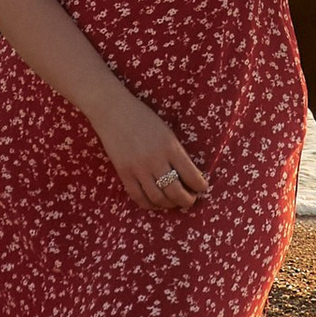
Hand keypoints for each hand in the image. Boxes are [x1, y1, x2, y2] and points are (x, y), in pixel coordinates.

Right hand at [101, 95, 210, 215]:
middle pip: (176, 192)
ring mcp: (138, 169)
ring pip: (158, 198)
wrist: (113, 111)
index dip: (200, 187)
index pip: (192, 176)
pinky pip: (139, 197)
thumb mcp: (167, 133)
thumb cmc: (143, 118)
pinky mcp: (124, 174)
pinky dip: (150, 205)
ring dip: (170, 204)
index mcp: (171, 147)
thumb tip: (188, 176)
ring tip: (174, 202)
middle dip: (187, 200)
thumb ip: (176, 153)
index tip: (202, 188)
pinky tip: (156, 202)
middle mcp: (156, 160)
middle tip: (190, 199)